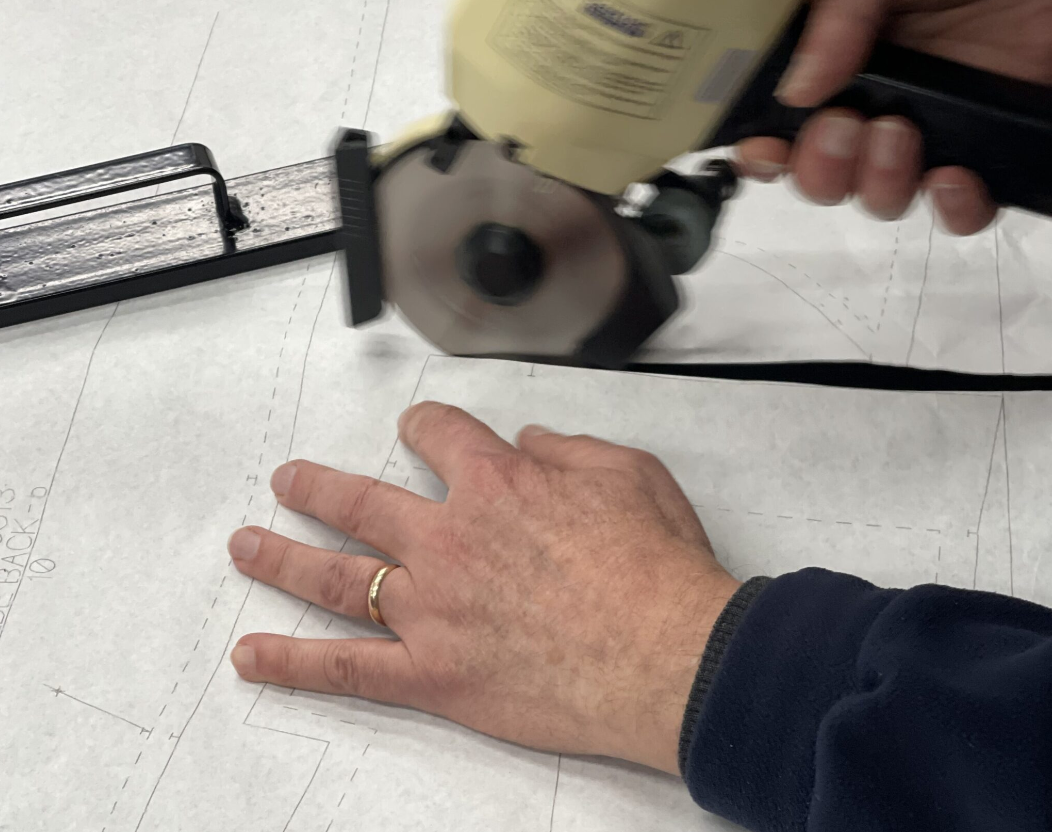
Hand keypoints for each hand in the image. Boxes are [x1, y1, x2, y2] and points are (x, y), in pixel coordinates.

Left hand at [227, 403, 739, 774]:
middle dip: (318, 488)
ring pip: (334, 576)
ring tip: (246, 547)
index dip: (424, 424)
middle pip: (360, 501)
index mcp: (496, 484)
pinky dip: (294, 664)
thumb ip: (569, 449)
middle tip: (291, 482)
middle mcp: (449, 539)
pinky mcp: (433, 672)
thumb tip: (532, 441)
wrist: (671, 656)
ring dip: (281, 558)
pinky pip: (347, 668)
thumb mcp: (629, 474)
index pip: (439, 434)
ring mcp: (432, 607)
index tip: (417, 427)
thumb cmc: (656, 570)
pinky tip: (254, 657)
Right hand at [738, 0, 1051, 233]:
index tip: (765, 149)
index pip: (783, 128)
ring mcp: (931, 134)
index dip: (766, 152)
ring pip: (881, 199)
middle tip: (841, 128)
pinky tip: (950, 175)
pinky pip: (962, 213)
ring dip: (876, 183)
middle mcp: (878, 105)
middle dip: (820, 169)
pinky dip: (953, 209)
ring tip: (897, 133)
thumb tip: (797, 90)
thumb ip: (834, 22)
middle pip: (823, 178)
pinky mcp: (986, 152)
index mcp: (843, 64)